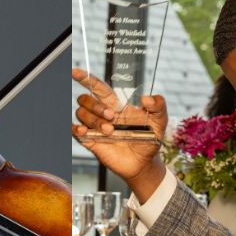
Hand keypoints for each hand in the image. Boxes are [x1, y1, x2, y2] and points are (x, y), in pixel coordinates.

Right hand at [72, 68, 168, 198]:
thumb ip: (159, 106)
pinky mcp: (90, 141)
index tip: (75, 72)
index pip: (97, 87)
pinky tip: (85, 131)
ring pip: (80, 114)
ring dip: (94, 120)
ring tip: (109, 131)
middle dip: (96, 106)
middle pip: (85, 99)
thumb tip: (147, 98)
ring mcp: (95, 127)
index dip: (85, 78)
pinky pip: (74, 130)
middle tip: (112, 118)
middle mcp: (102, 114)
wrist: (144, 163)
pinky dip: (76, 128)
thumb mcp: (160, 121)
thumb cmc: (150, 140)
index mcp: (116, 105)